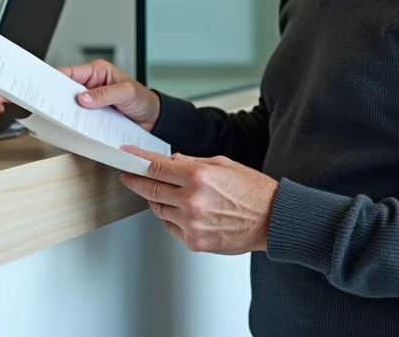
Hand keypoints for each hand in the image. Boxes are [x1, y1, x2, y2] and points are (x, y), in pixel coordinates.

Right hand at [57, 60, 160, 131]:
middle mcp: (92, 85)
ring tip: (61, 118)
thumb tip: (84, 98)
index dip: (55, 78)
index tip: (46, 87)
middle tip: (49, 105)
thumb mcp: (126, 92)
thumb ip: (105, 94)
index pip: (70, 72)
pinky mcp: (94, 116)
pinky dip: (77, 123)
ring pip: (72, 106)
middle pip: (67, 89)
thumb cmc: (143, 99)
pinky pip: (80, 119)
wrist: (153, 120)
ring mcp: (92, 101)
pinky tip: (73, 128)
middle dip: (58, 97)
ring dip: (67, 112)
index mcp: (97, 71)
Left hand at [119, 145, 277, 254]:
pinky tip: (182, 210)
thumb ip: (191, 162)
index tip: (126, 157)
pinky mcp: (195, 241)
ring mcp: (192, 224)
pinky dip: (171, 217)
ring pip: (159, 209)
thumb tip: (170, 162)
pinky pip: (171, 227)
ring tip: (166, 192)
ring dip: (156, 199)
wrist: (272, 219)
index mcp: (198, 177)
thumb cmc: (253, 191)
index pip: (155, 167)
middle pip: (150, 189)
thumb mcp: (222, 164)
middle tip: (128, 175)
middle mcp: (192, 201)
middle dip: (135, 180)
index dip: (136, 160)